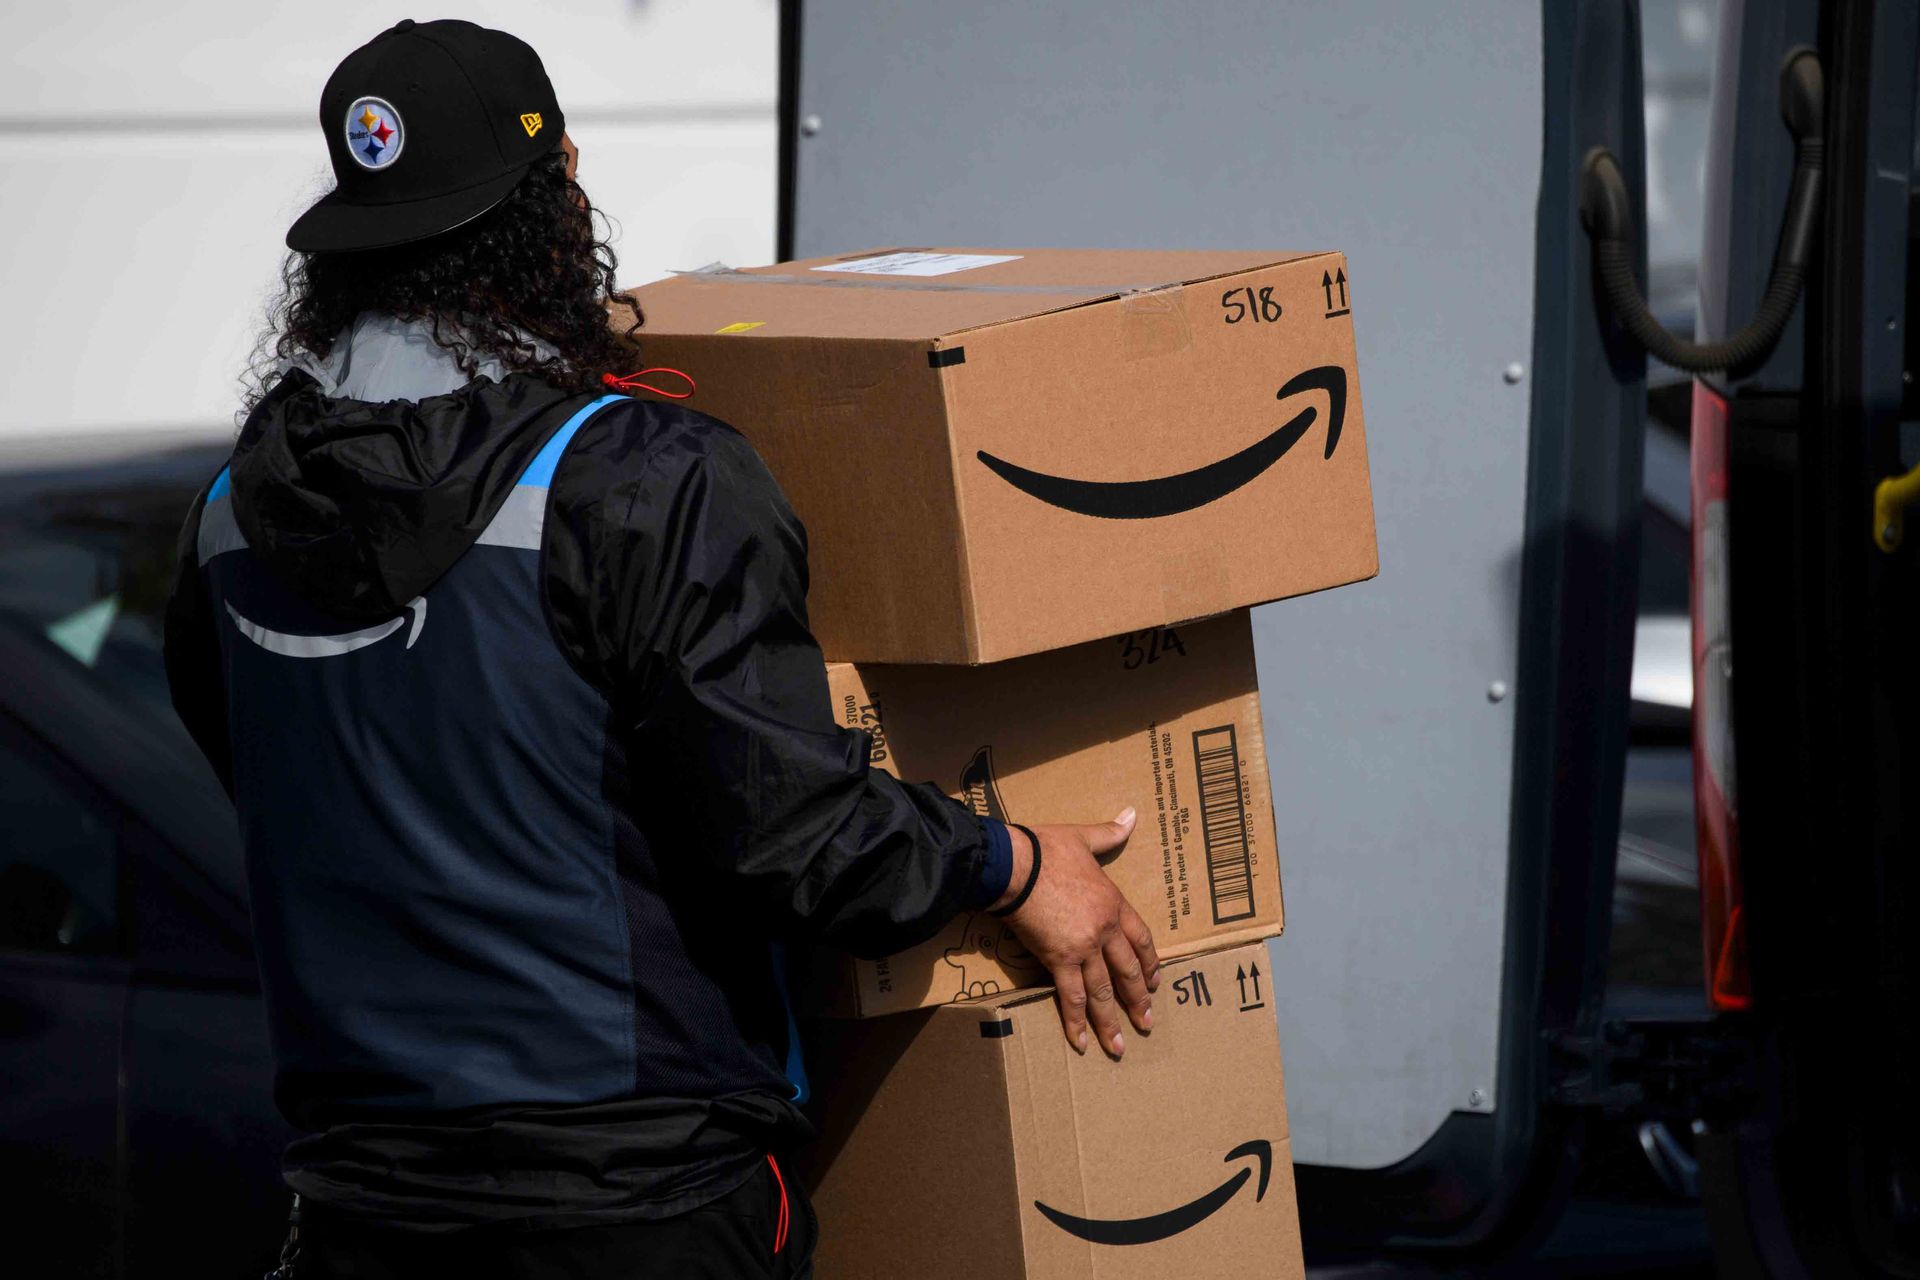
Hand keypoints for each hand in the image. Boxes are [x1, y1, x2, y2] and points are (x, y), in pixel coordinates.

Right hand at [996, 808, 1159, 1057]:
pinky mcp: (1058, 959)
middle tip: (1147, 1022)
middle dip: (1138, 1000)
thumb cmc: (1046, 848)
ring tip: (1120, 1046)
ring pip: (1102, 991)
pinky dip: (1075, 1022)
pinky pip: (1070, 996)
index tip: (1154, 981)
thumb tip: (1132, 814)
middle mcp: (1104, 930)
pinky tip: (1081, 1043)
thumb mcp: (1083, 838)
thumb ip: (1109, 833)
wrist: (1015, 864)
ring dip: (1112, 1020)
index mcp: (1114, 903)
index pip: (1141, 939)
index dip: (1149, 963)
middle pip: (1128, 971)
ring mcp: (1083, 947)